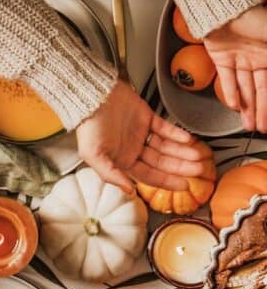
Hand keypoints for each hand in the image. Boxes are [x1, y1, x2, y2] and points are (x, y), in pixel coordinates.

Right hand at [75, 81, 204, 191]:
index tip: (184, 185)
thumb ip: (110, 175)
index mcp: (122, 161)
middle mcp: (133, 150)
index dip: (166, 181)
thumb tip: (129, 191)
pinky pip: (165, 128)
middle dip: (180, 167)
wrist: (93, 97)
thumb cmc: (89, 127)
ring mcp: (140, 134)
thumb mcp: (93, 155)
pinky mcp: (146, 118)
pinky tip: (188, 139)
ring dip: (183, 151)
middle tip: (199, 170)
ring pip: (166, 146)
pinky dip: (177, 134)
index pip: (149, 175)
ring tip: (199, 155)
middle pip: (162, 162)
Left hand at [205, 6, 266, 132]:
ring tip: (248, 124)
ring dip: (247, 107)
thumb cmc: (254, 17)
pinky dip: (230, 93)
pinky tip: (233, 106)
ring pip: (245, 88)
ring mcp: (240, 59)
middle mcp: (258, 58)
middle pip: (260, 90)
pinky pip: (227, 80)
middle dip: (261, 111)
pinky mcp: (222, 58)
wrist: (224, 7)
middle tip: (261, 128)